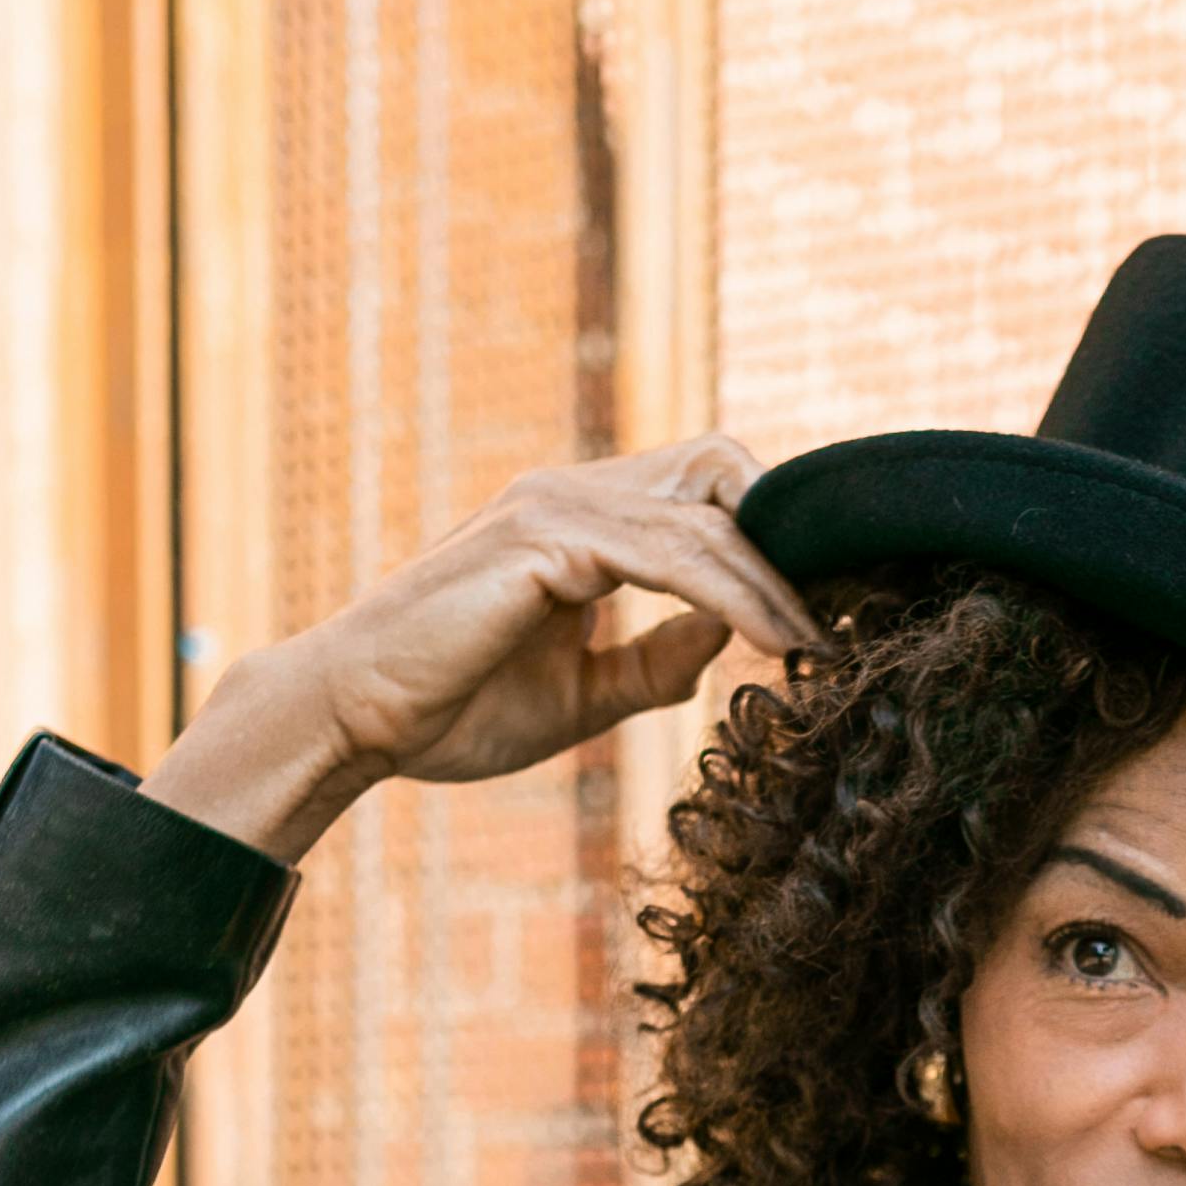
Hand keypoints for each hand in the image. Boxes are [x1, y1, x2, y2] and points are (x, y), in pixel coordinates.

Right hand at [144, 439, 825, 864]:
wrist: (357, 719)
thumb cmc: (451, 707)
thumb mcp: (581, 692)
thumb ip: (654, 661)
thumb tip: (726, 638)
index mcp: (581, 519)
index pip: (703, 490)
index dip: (766, 537)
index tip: (815, 614)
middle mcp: (573, 493)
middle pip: (720, 466)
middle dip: (785, 535)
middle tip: (828, 617)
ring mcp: (557, 507)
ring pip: (706, 513)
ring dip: (773, 583)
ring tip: (817, 647)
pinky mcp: (544, 540)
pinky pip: (668, 554)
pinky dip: (730, 595)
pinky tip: (770, 642)